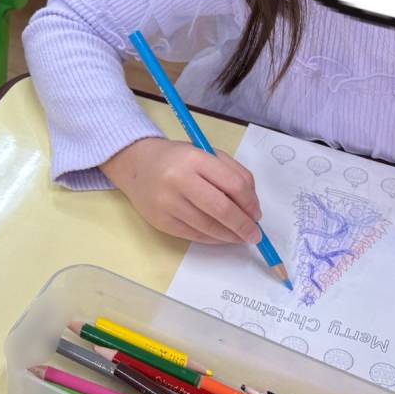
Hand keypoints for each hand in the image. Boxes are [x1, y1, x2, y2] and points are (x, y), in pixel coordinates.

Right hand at [101, 137, 262, 244]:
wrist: (137, 165)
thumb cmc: (178, 159)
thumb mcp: (206, 154)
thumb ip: (232, 173)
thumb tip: (252, 208)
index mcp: (194, 158)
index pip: (233, 184)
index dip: (250, 203)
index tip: (257, 214)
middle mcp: (179, 179)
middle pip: (221, 208)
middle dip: (243, 225)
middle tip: (254, 235)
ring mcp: (167, 202)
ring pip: (208, 226)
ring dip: (230, 236)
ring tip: (240, 237)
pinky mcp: (160, 221)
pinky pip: (194, 235)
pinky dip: (212, 238)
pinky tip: (221, 236)